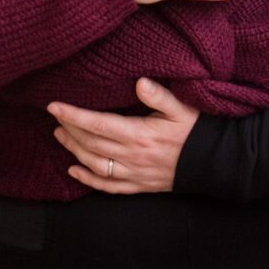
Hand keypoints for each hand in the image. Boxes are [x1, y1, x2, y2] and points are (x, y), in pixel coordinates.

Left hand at [50, 80, 197, 192]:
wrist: (213, 162)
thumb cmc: (196, 130)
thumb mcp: (182, 108)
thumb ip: (159, 95)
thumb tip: (140, 82)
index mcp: (140, 135)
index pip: (98, 124)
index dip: (74, 115)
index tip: (54, 106)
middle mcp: (132, 157)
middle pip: (91, 144)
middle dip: (69, 129)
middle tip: (54, 116)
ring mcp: (134, 174)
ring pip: (95, 164)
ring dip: (74, 150)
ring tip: (59, 135)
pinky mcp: (138, 185)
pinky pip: (108, 186)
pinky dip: (88, 180)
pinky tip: (74, 171)